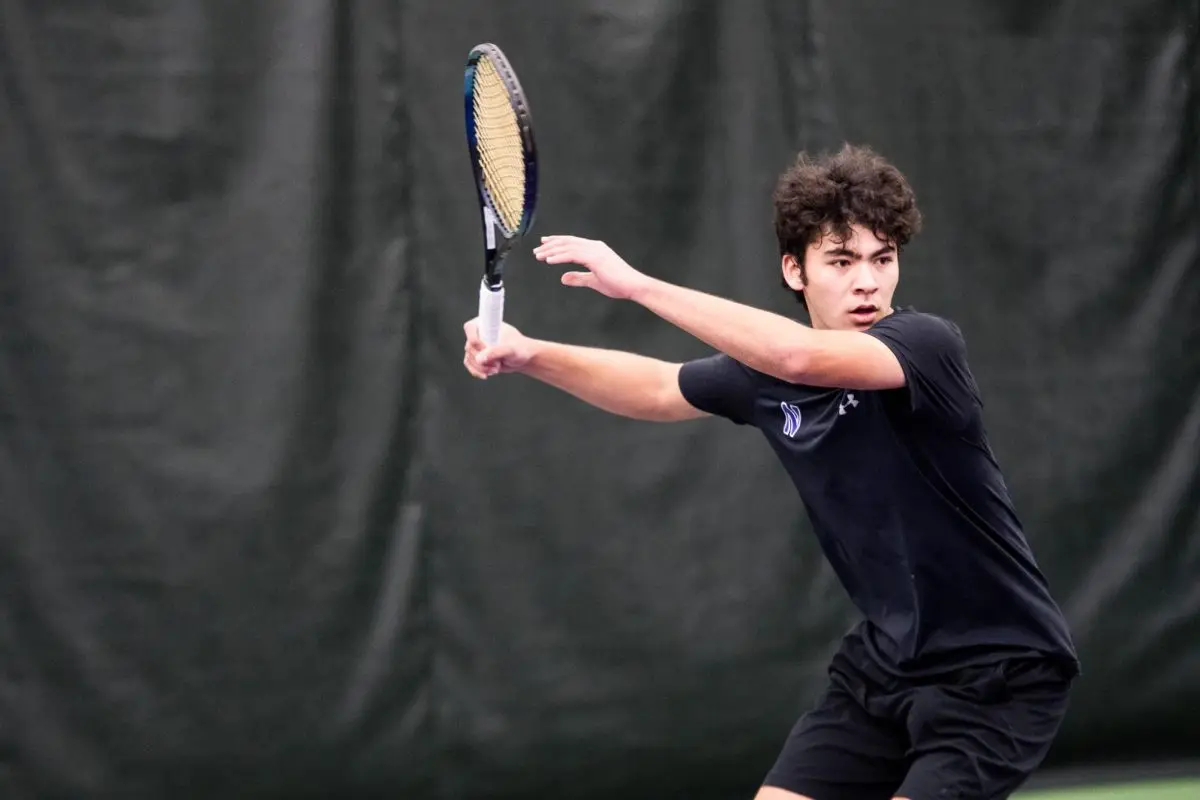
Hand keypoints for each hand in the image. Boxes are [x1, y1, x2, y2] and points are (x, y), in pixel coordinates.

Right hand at [463, 318, 534, 378]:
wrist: (523, 358)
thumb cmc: (520, 349)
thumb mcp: (511, 350)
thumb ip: (496, 352)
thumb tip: (479, 359)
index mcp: (486, 324)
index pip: (470, 328)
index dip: (475, 341)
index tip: (488, 350)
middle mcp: (479, 333)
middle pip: (469, 347)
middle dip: (483, 359)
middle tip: (498, 364)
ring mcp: (477, 345)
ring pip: (469, 358)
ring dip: (481, 367)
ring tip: (497, 368)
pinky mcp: (477, 356)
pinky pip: (469, 364)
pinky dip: (477, 371)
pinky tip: (487, 374)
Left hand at [533, 235, 650, 300]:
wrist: (633, 286)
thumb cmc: (618, 284)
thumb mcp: (593, 281)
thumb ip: (578, 278)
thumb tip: (563, 278)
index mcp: (596, 249)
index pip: (572, 242)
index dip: (557, 242)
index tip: (544, 244)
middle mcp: (594, 246)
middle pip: (568, 242)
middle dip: (551, 245)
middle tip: (537, 250)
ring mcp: (595, 251)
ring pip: (568, 247)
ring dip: (552, 251)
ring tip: (539, 256)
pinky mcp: (595, 258)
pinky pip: (573, 255)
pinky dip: (559, 257)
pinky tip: (549, 260)